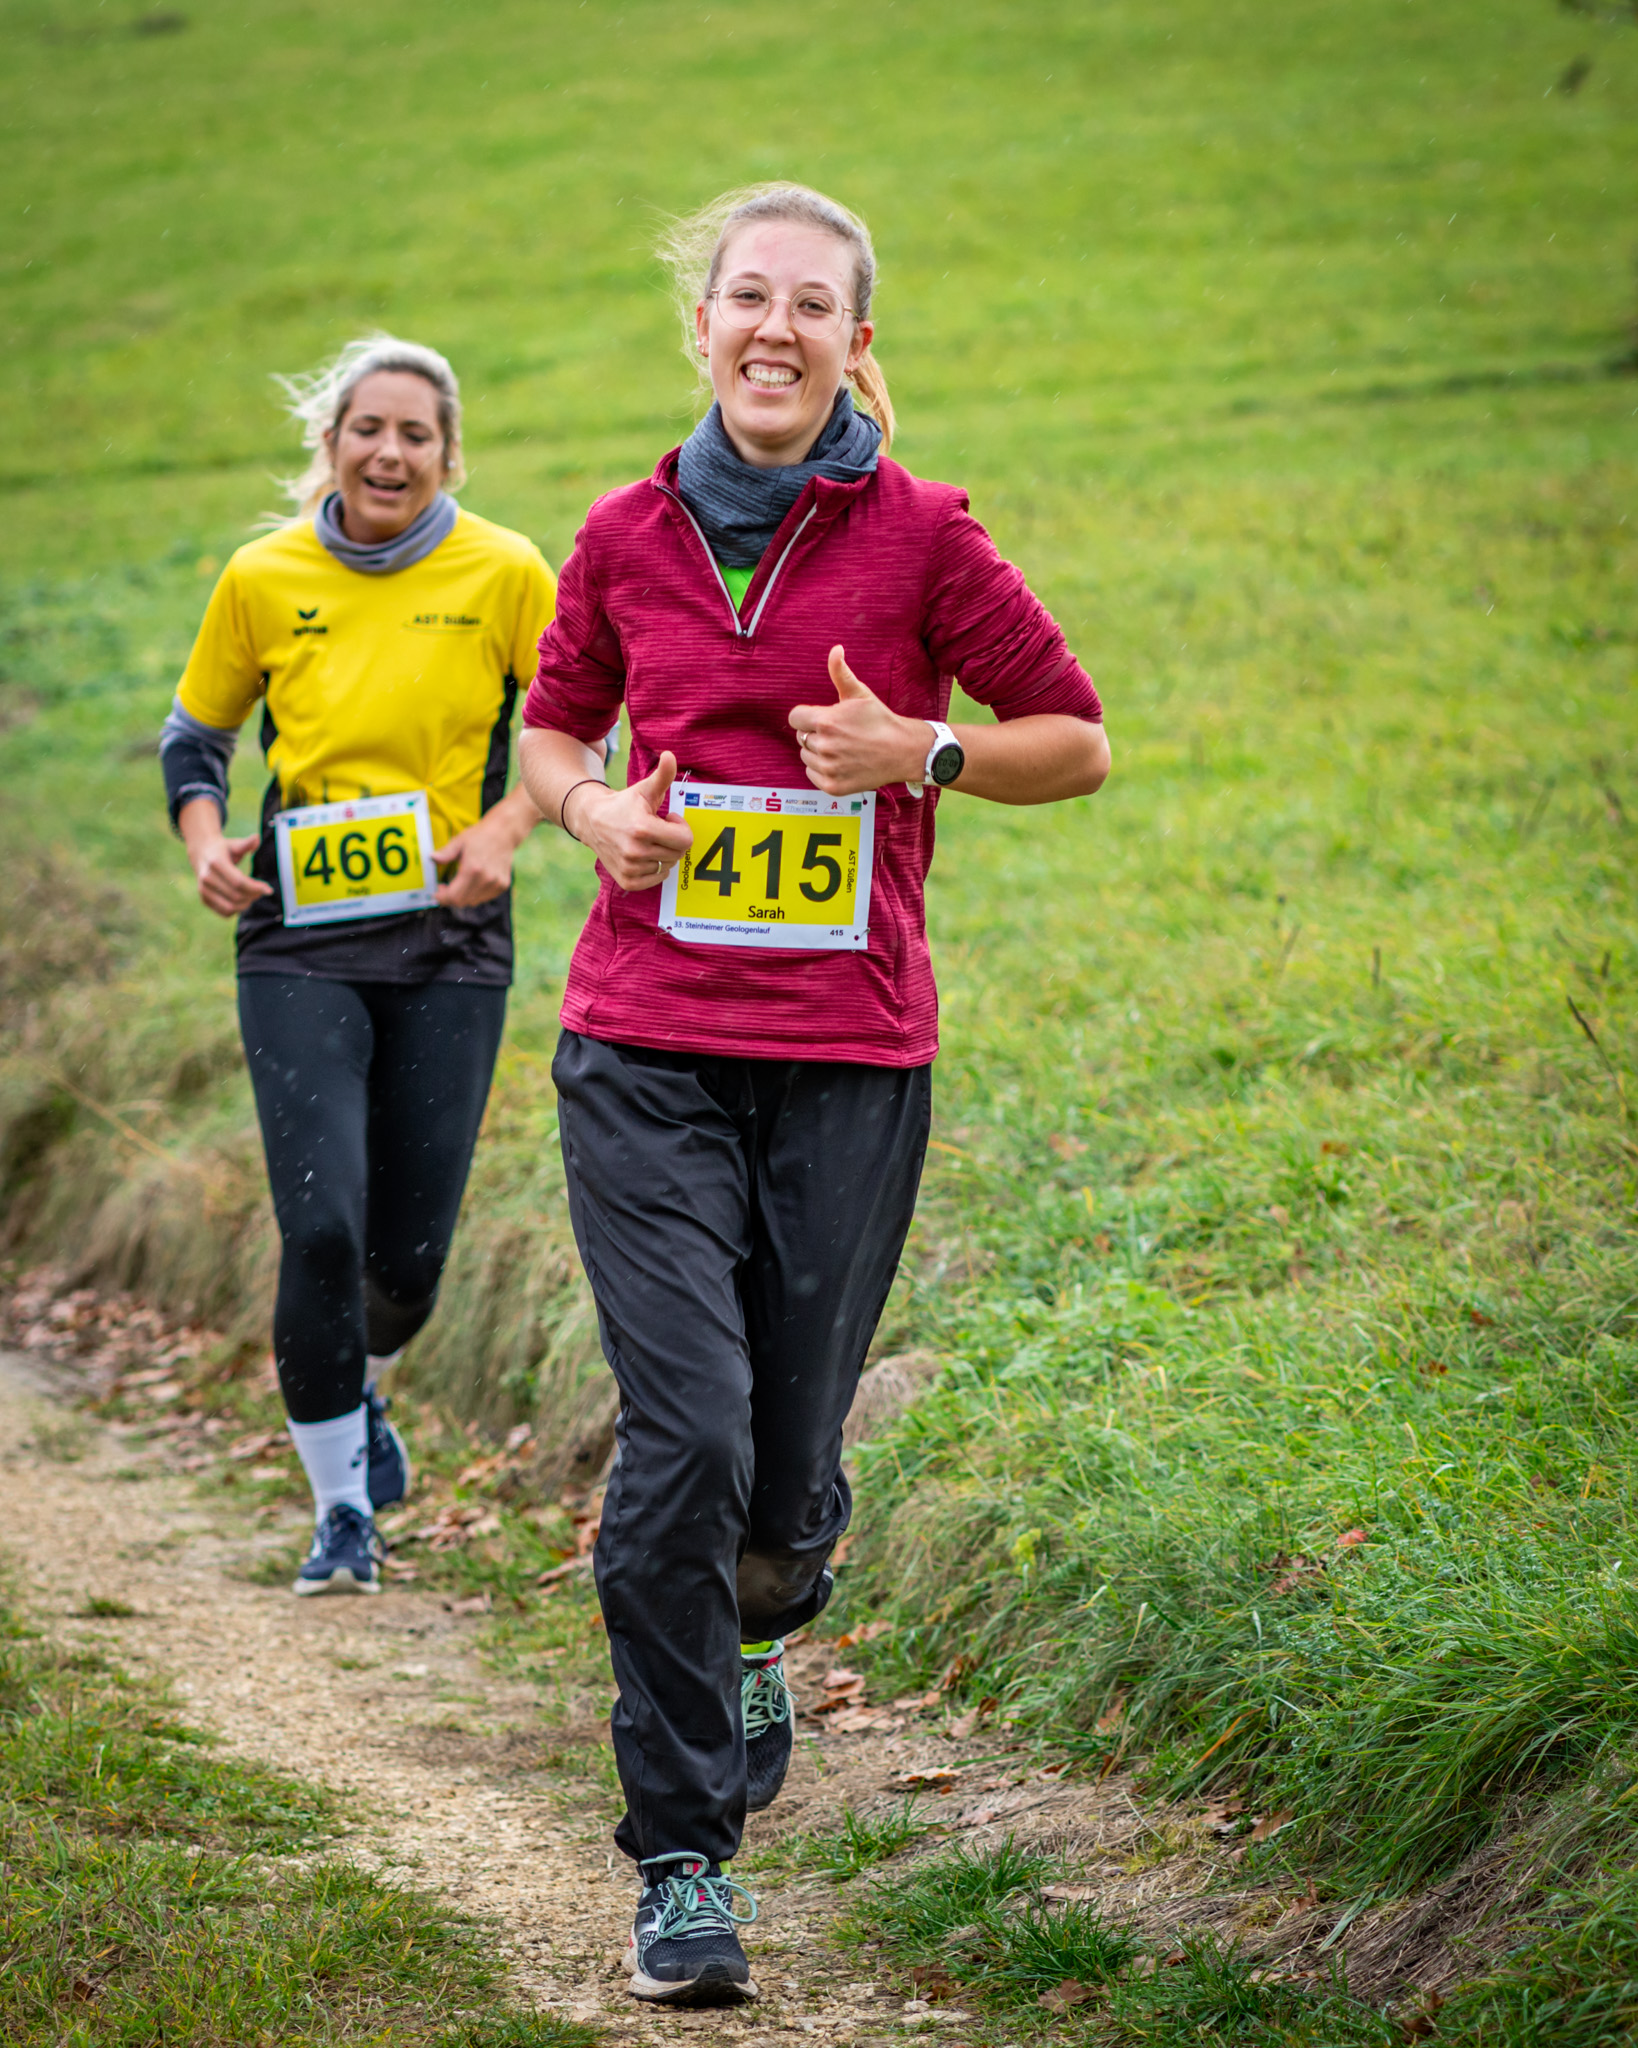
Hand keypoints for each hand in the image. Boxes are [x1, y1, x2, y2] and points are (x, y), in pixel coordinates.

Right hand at [182, 809, 272, 918]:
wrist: (202, 853)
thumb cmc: (223, 849)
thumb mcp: (234, 844)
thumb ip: (246, 843)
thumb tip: (257, 838)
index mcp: (216, 863)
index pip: (239, 882)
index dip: (256, 888)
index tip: (269, 889)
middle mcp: (207, 878)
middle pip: (236, 896)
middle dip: (253, 895)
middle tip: (261, 891)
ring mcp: (204, 890)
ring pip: (230, 907)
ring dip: (246, 904)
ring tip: (253, 896)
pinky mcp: (204, 899)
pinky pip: (224, 912)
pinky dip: (237, 910)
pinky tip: (243, 901)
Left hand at [433, 813, 523, 907]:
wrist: (503, 833)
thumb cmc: (481, 836)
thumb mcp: (459, 841)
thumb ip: (445, 853)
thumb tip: (432, 858)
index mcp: (472, 869)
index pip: (454, 896)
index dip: (442, 898)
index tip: (436, 893)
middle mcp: (486, 879)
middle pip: (462, 902)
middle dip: (450, 898)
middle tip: (444, 888)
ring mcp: (496, 884)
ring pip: (473, 902)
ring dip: (463, 896)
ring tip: (459, 883)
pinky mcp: (502, 885)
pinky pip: (484, 897)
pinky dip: (475, 894)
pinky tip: (472, 882)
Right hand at [570, 750, 694, 891]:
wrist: (592, 820)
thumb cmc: (625, 804)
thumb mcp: (645, 788)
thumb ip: (663, 774)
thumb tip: (671, 755)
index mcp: (642, 828)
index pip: (685, 840)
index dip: (681, 828)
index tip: (668, 819)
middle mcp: (634, 851)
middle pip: (678, 853)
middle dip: (672, 839)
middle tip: (657, 829)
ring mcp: (630, 868)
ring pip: (668, 865)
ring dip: (663, 853)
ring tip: (647, 840)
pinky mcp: (627, 881)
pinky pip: (657, 878)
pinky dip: (656, 868)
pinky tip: (643, 854)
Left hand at [788, 646, 927, 794]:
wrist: (903, 751)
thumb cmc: (880, 720)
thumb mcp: (860, 693)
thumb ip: (840, 672)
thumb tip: (835, 649)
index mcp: (826, 721)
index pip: (795, 718)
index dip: (806, 716)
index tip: (822, 718)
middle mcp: (824, 746)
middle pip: (801, 737)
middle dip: (814, 733)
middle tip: (838, 734)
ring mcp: (828, 768)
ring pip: (806, 756)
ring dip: (817, 752)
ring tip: (841, 748)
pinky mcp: (832, 785)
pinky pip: (812, 774)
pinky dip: (821, 770)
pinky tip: (840, 762)